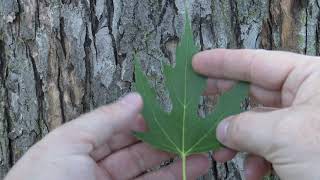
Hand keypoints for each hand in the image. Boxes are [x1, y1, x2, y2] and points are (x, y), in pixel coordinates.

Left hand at [5, 93, 209, 179]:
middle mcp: (95, 171)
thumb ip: (104, 120)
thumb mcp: (69, 143)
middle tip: (187, 129)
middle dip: (162, 139)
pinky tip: (191, 169)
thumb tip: (135, 98)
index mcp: (78, 150)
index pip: (115, 130)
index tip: (164, 111)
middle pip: (135, 151)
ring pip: (149, 173)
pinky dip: (174, 179)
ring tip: (200, 150)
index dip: (139, 120)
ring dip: (175, 161)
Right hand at [193, 49, 319, 179]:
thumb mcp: (286, 136)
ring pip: (259, 123)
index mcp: (311, 78)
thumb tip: (221, 129)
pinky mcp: (302, 147)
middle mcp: (308, 97)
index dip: (223, 62)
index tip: (198, 63)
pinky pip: (270, 145)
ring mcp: (304, 123)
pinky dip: (256, 158)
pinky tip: (252, 172)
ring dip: (238, 139)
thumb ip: (246, 127)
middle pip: (255, 91)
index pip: (258, 62)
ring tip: (220, 151)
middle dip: (227, 100)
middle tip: (200, 96)